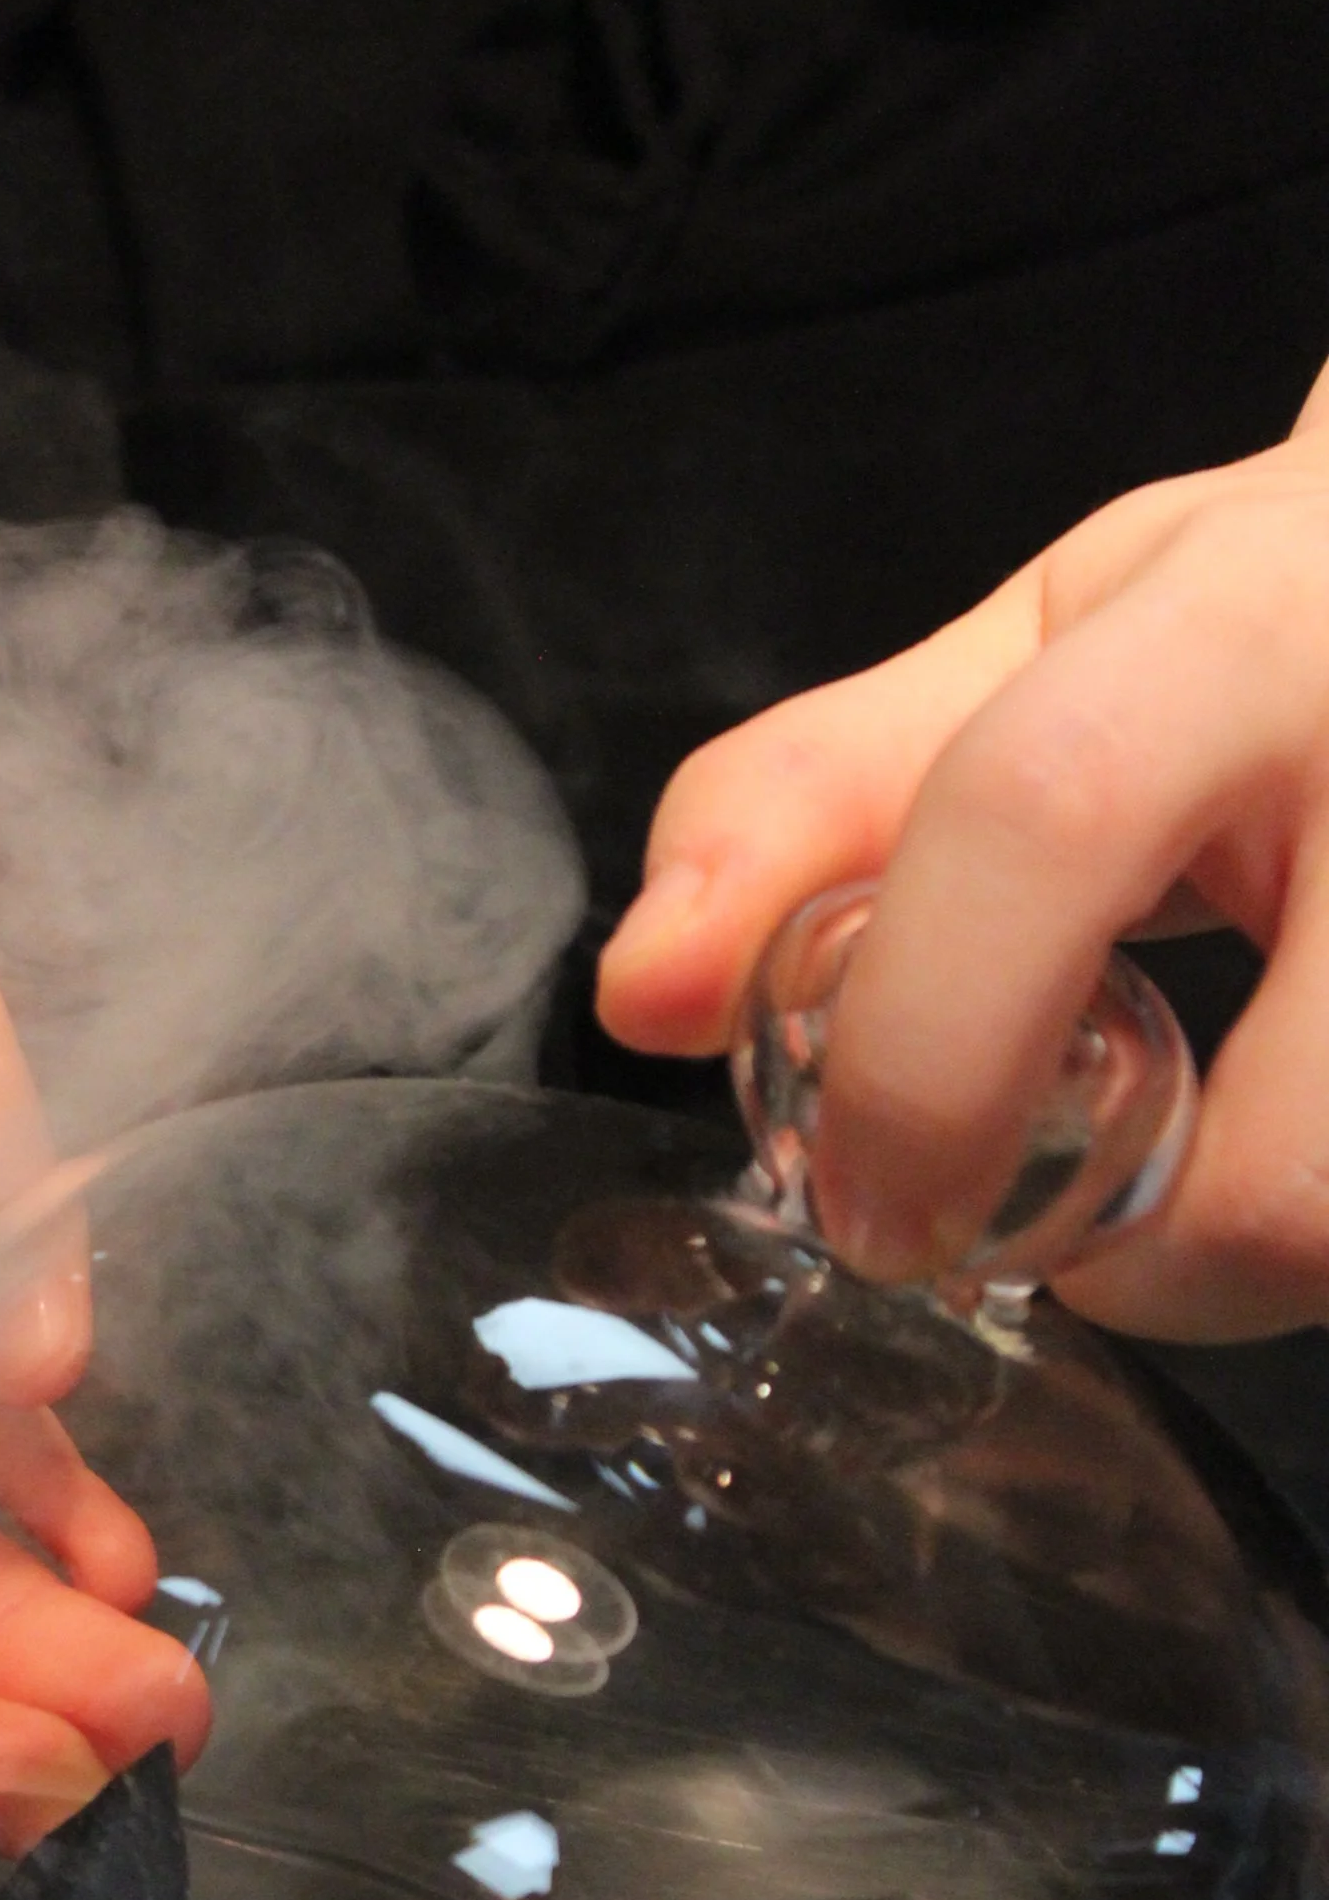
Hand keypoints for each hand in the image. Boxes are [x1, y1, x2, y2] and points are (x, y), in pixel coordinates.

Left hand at [596, 390, 1328, 1339]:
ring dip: (1258, 1281)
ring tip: (1202, 1194)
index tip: (862, 1201)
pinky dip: (1318, 1235)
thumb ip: (816, 805)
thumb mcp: (1052, 657)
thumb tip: (639, 994)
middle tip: (1069, 1242)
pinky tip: (1287, 1152)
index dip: (917, 1054)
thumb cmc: (1281, 628)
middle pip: (1297, 1175)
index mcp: (1264, 617)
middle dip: (1149, 1275)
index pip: (1038, 818)